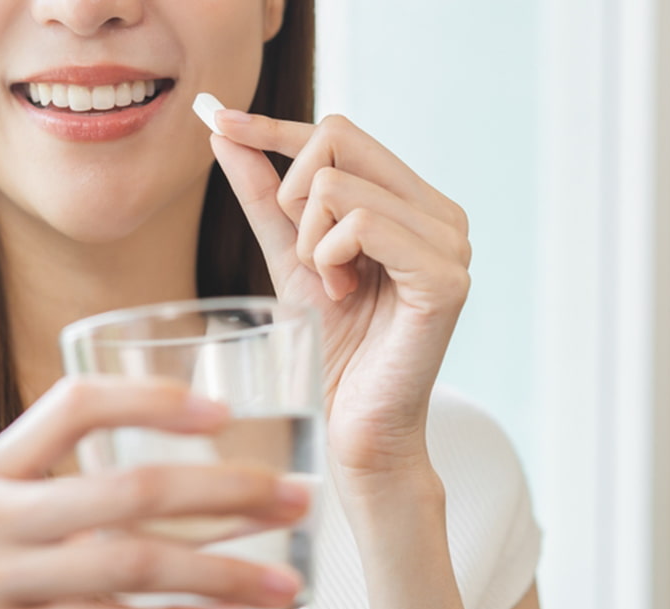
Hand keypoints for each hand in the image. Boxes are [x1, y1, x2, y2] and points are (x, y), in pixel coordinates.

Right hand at [0, 376, 310, 608]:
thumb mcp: (14, 529)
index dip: (151, 399)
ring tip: (284, 580)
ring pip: (130, 563)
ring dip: (223, 570)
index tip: (224, 412)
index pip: (74, 403)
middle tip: (295, 500)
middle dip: (226, 491)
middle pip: (126, 488)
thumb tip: (212, 482)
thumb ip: (80, 498)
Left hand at [210, 110, 471, 480]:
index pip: (341, 133)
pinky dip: (332, 255)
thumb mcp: (289, 257)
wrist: (354, 427)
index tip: (218, 118)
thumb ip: (265, 197)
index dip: (275, 126)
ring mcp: (451, 243)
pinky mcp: (446, 278)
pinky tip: (342, 292)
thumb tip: (225, 132)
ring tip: (331, 286)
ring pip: (342, 186)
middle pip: (338, 139)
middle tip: (306, 258)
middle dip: (292, 196)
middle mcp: (442, 213)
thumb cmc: (330, 350)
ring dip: (310, 240)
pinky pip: (365, 223)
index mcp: (414, 203)